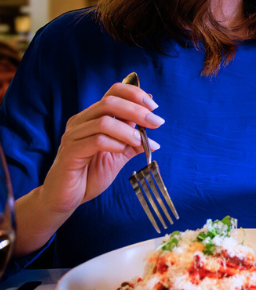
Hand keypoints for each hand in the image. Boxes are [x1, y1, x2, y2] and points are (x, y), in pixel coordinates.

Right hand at [41, 82, 162, 215]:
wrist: (66, 197)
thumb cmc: (90, 174)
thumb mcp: (119, 154)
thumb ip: (134, 139)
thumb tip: (154, 124)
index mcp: (93, 117)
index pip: (113, 92)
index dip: (135, 94)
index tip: (154, 107)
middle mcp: (81, 122)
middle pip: (109, 102)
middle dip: (137, 110)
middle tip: (156, 122)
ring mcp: (73, 136)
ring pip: (103, 122)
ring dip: (128, 131)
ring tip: (140, 142)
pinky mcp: (70, 153)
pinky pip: (96, 141)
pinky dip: (115, 144)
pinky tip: (122, 151)